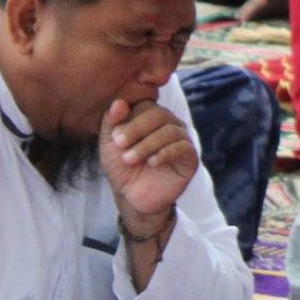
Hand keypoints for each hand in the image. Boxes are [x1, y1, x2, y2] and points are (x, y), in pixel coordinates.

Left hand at [98, 98, 198, 222]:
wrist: (132, 197)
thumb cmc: (121, 167)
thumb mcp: (109, 145)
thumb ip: (111, 122)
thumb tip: (119, 102)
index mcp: (152, 118)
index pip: (147, 105)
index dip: (130, 118)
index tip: (114, 138)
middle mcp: (170, 125)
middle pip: (160, 114)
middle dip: (137, 129)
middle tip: (120, 145)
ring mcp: (182, 140)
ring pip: (170, 131)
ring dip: (146, 144)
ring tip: (130, 159)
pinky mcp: (190, 158)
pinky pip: (183, 147)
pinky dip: (164, 153)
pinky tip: (151, 163)